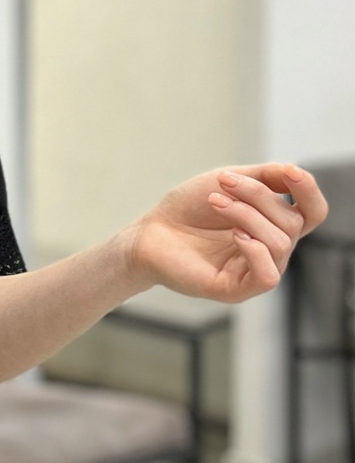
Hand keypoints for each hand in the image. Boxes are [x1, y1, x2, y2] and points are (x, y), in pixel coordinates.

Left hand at [124, 162, 328, 303]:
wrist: (150, 230)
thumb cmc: (188, 207)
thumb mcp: (228, 181)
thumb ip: (265, 176)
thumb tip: (295, 173)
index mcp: (272, 223)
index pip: (312, 212)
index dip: (309, 191)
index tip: (289, 173)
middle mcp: (270, 249)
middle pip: (292, 222)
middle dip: (258, 196)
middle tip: (222, 185)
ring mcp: (254, 270)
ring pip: (279, 243)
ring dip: (247, 215)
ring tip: (215, 202)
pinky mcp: (236, 289)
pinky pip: (268, 276)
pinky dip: (256, 250)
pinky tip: (235, 235)